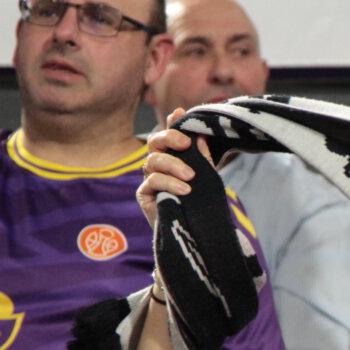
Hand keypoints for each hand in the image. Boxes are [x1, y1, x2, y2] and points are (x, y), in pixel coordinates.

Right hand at [136, 108, 212, 228]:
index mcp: (171, 157)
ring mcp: (149, 179)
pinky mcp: (144, 195)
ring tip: (191, 177)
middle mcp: (157, 165)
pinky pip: (152, 182)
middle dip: (169, 138)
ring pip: (154, 161)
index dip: (171, 123)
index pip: (168, 135)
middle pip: (155, 142)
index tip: (180, 114)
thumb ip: (202, 158)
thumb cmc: (199, 204)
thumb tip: (201, 135)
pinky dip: (168, 183)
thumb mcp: (205, 178)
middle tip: (186, 144)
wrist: (194, 234)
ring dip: (173, 165)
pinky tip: (184, 190)